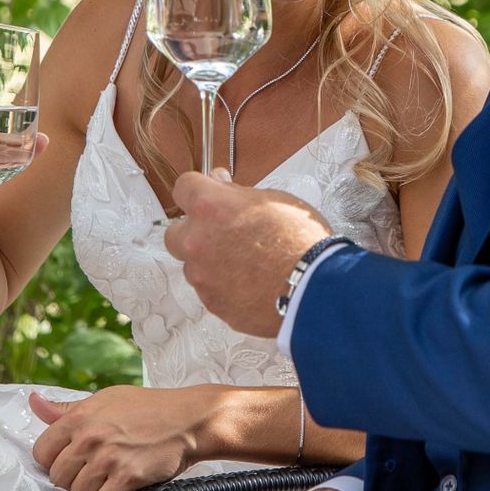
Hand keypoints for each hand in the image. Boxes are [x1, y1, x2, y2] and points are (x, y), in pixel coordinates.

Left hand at [29, 386, 212, 490]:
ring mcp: (108, 458)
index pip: (41, 452)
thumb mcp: (106, 399)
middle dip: (73, 476)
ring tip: (112, 472)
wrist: (190, 419)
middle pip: (57, 476)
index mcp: (80, 416)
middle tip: (95, 466)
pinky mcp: (126, 477)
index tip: (70, 458)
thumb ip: (66, 409)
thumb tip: (32, 402)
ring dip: (93, 488)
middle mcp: (90, 437)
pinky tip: (124, 480)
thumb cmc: (148, 408)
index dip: (53, 459)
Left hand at [165, 171, 333, 338]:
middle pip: (174, 233)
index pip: (183, 187)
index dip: (199, 188)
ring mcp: (202, 276)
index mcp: (210, 207)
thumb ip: (238, 194)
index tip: (210, 192)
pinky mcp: (213, 304)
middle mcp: (196, 241)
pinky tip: (252, 283)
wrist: (315, 288)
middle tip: (224, 232)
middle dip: (194, 231)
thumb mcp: (275, 200)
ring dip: (211, 262)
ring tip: (247, 263)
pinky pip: (210, 290)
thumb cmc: (301, 240)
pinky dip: (225, 286)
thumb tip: (221, 186)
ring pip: (194, 265)